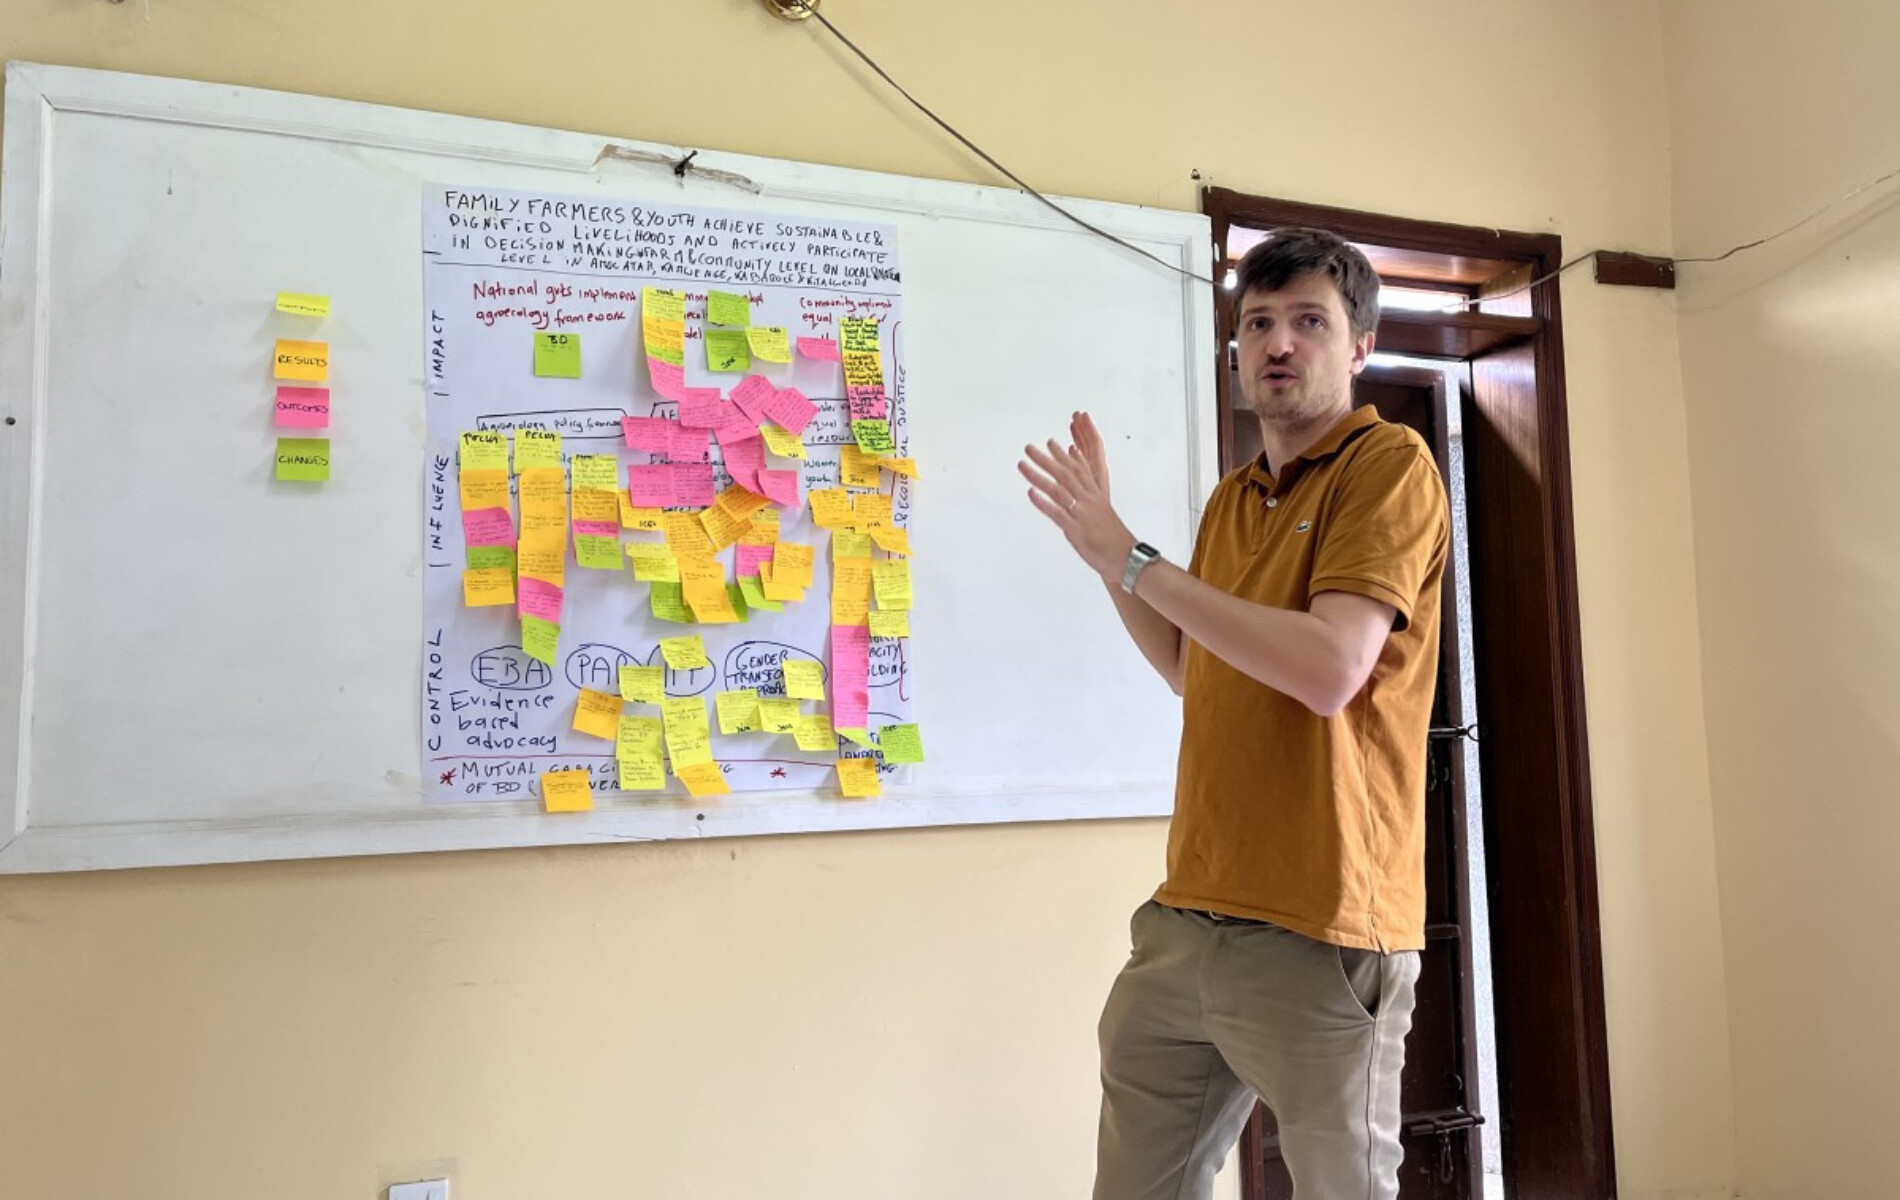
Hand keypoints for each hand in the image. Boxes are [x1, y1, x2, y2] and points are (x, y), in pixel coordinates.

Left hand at [1018, 411, 1136, 582]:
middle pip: (1064, 474)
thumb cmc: (1114, 536)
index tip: (1051, 442)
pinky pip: (1057, 513)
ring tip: (1023, 465)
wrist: (1126, 556)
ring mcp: (1081, 514)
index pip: (1078, 468)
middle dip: (1045, 459)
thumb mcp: (1103, 510)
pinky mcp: (1076, 529)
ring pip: (1057, 490)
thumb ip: (1090, 495)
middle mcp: (1088, 500)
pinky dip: (1043, 502)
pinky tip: (1031, 493)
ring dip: (1038, 476)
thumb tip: (1080, 487)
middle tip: (1029, 448)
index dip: (1063, 455)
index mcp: (1095, 495)